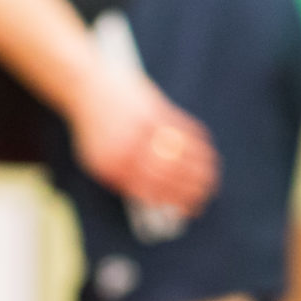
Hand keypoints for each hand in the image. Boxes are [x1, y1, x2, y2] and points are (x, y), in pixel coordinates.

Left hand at [71, 67, 217, 217]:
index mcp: (112, 166)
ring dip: (202, 171)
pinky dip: (200, 147)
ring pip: (183, 155)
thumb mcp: (96, 160)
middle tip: (203, 200)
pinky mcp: (158, 110)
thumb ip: (119, 179)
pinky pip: (186, 132)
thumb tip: (150, 199)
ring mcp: (146, 128)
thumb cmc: (94, 130)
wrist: (90, 88)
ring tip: (211, 183)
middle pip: (170, 175)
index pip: (149, 190)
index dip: (172, 202)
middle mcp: (130, 148)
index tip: (185, 212)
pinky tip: (208, 157)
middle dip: (191, 191)